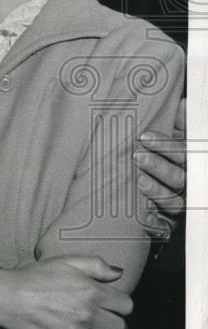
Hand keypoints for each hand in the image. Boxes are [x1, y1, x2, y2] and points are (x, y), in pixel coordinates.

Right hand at [0, 255, 131, 328]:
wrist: (7, 297)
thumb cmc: (34, 277)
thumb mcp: (65, 261)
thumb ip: (95, 265)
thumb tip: (118, 273)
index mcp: (92, 291)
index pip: (126, 305)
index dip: (119, 304)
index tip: (109, 304)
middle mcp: (89, 314)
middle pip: (121, 328)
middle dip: (114, 323)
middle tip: (101, 320)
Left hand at [134, 98, 185, 237]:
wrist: (162, 188)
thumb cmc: (168, 155)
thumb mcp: (178, 137)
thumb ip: (182, 123)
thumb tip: (182, 104)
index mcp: (190, 162)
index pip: (182, 153)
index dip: (165, 145)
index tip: (145, 137)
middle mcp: (188, 184)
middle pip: (178, 178)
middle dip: (158, 167)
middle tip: (138, 156)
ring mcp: (180, 203)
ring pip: (173, 201)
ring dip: (156, 191)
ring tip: (139, 180)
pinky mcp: (169, 221)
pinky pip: (165, 224)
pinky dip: (156, 220)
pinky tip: (144, 214)